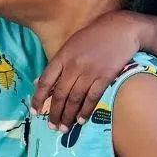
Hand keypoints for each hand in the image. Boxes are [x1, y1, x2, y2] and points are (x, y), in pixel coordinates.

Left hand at [32, 10, 156, 129]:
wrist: (121, 29)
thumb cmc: (94, 36)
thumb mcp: (70, 45)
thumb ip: (56, 64)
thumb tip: (39, 83)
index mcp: (62, 57)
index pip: (46, 81)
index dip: (38, 98)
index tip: (35, 112)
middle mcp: (73, 66)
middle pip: (60, 94)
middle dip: (54, 113)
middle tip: (52, 127)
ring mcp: (89, 72)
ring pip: (75, 99)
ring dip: (68, 116)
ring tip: (64, 128)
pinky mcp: (105, 77)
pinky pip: (92, 98)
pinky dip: (85, 110)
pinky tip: (81, 120)